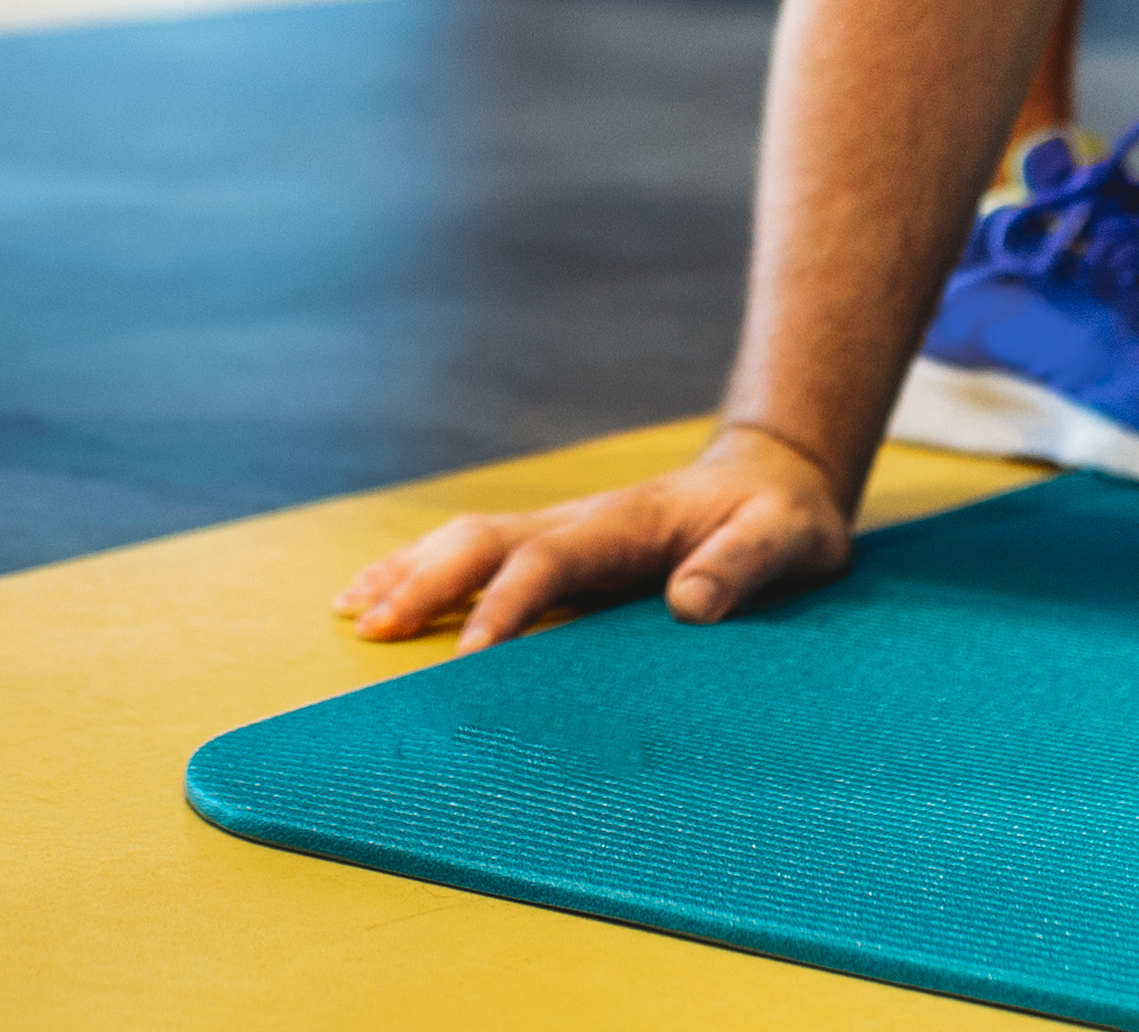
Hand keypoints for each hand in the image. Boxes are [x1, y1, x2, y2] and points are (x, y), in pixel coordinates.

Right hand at [338, 425, 852, 652]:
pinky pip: (480, 556)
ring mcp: (564, 532)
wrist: (774, 480)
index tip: (471, 657)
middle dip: (427, 581)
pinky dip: (423, 571)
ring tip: (352, 612)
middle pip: (485, 541)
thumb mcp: (787, 540)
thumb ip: (741, 567)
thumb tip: (686, 607)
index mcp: (626, 523)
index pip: (549, 560)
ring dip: (411, 572)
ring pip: (468, 541)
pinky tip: (382, 597)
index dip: (507, 606)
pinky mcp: (560, 550)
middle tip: (373, 629)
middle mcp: (581, 521)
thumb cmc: (782, 519)